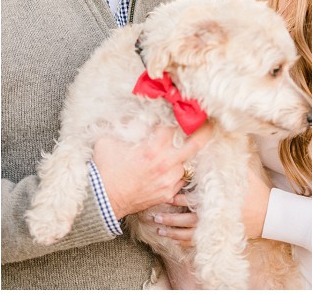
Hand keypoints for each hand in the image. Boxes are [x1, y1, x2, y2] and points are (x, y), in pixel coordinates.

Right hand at [93, 123, 212, 218]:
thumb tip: (130, 115)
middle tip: (209, 123)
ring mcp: (169, 180)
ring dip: (181, 157)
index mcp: (153, 148)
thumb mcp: (109, 142)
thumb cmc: (105, 170)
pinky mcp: (169, 192)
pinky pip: (180, 179)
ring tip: (172, 154)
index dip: (181, 116)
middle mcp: (166, 163)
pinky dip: (175, 173)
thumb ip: (123, 127)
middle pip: (197, 143)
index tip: (186, 111)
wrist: (103, 200)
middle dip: (206, 130)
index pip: (177, 126)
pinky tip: (166, 170)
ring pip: (186, 163)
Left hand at [149, 157, 271, 244]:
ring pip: (187, 233)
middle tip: (155, 214)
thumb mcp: (245, 174)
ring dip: (171, 231)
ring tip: (158, 227)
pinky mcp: (216, 237)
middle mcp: (212, 217)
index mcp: (217, 201)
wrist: (269, 214)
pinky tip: (171, 238)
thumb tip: (219, 144)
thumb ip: (229, 162)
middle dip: (169, 217)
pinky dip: (181, 240)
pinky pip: (194, 242)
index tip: (167, 193)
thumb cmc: (256, 193)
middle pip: (185, 219)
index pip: (193, 199)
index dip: (178, 197)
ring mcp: (214, 229)